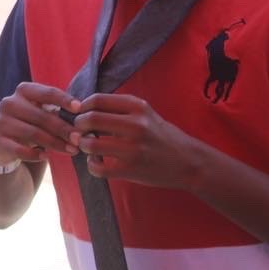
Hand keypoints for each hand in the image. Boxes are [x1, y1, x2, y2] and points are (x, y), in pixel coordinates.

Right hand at [0, 81, 81, 164]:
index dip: (64, 100)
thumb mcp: (41, 113)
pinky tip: (47, 157)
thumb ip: (58, 114)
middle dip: (63, 129)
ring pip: (33, 133)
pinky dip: (35, 154)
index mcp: (23, 91)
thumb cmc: (30, 124)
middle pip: (42, 116)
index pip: (47, 93)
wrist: (1, 141)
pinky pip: (20, 149)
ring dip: (55, 143)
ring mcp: (2, 121)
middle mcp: (10, 103)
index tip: (80, 109)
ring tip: (71, 151)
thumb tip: (85, 125)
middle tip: (80, 139)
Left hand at [73, 94, 204, 188]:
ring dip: (83, 145)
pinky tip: (97, 162)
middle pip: (90, 119)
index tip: (80, 113)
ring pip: (90, 144)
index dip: (82, 107)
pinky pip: (98, 167)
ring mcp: (133, 149)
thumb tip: (84, 106)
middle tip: (80, 130)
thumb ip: (120, 108)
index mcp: (138, 107)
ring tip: (88, 146)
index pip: (97, 100)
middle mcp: (136, 125)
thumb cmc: (162, 136)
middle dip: (79, 125)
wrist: (189, 162)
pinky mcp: (131, 169)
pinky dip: (91, 165)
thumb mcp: (146, 114)